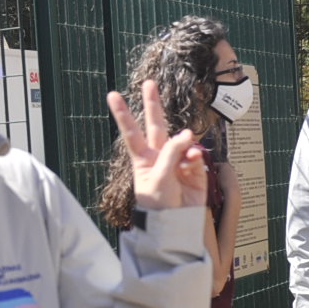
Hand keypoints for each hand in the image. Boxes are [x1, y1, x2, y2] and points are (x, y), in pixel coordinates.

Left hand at [107, 78, 206, 211]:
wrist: (177, 224)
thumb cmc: (159, 205)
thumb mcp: (159, 178)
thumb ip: (172, 153)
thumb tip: (187, 135)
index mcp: (143, 159)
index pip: (131, 132)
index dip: (122, 114)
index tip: (113, 95)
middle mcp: (159, 155)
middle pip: (156, 125)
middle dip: (153, 104)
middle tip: (149, 83)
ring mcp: (177, 160)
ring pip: (181, 140)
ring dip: (183, 142)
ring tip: (186, 150)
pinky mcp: (194, 168)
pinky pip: (195, 155)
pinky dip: (194, 157)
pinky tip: (193, 161)